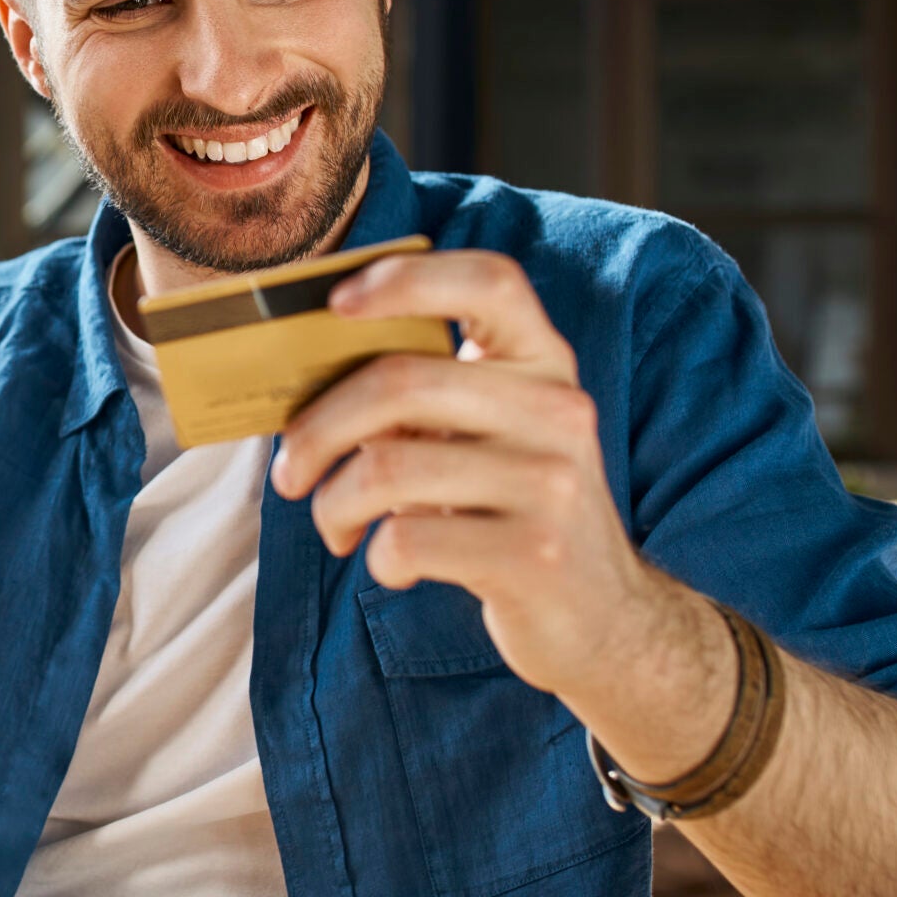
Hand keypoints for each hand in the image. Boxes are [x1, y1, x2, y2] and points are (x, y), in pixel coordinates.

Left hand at [268, 250, 719, 722]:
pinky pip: (405, 540)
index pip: (490, 281)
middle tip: (290, 472)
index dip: (406, 278)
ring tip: (336, 526)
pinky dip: (375, 557)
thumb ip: (427, 398)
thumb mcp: (491, 438)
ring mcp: (552, 482)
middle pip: (400, 381)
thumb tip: (311, 378)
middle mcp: (558, 410)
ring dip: (333, 504)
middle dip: (316, 430)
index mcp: (544, 364)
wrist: (605, 618)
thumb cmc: (513, 513)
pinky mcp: (533, 555)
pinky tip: (391, 565)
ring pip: (387, 467)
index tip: (336, 304)